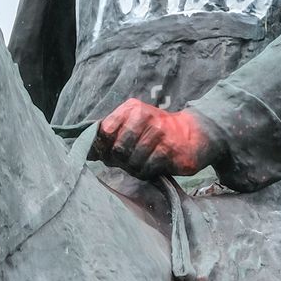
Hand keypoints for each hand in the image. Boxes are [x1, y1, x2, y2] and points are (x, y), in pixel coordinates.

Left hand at [92, 99, 224, 178]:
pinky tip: (153, 165)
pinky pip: (147, 169)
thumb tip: (86, 151)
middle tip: (129, 159)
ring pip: (132, 162)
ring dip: (135, 167)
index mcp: (132, 108)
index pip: (105, 131)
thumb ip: (110, 135)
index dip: (104, 146)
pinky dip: (147, 172)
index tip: (110, 152)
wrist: (194, 133)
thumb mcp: (133, 124)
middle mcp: (145, 117)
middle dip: (121, 160)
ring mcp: (159, 133)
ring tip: (143, 161)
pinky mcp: (170, 150)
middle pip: (117, 149)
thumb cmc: (157, 131)